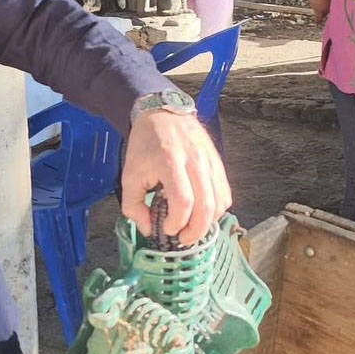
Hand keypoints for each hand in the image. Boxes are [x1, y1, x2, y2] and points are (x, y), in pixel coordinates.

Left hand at [120, 111, 231, 245]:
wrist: (161, 114)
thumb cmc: (144, 145)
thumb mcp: (129, 175)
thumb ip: (134, 206)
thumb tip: (149, 229)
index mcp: (170, 162)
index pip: (183, 201)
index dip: (177, 222)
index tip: (167, 228)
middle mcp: (195, 160)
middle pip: (206, 206)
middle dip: (196, 230)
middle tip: (183, 239)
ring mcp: (210, 160)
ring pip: (220, 201)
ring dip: (208, 223)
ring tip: (193, 228)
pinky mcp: (218, 162)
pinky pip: (225, 193)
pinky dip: (217, 209)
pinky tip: (202, 213)